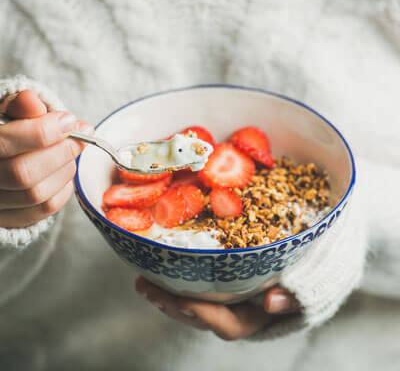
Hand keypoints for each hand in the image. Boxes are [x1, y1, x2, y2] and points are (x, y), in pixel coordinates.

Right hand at [0, 90, 92, 227]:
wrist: (0, 161)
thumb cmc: (7, 135)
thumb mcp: (7, 116)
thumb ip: (19, 108)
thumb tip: (33, 101)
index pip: (5, 142)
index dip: (42, 131)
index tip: (70, 121)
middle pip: (23, 173)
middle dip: (61, 152)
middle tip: (80, 138)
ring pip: (36, 194)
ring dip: (64, 170)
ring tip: (69, 154)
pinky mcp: (10, 220)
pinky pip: (44, 209)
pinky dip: (63, 189)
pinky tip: (63, 172)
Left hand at [135, 276, 299, 340]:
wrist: (313, 260)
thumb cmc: (315, 268)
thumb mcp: (315, 280)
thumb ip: (298, 295)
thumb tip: (271, 303)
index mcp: (260, 316)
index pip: (230, 324)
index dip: (206, 315)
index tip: (184, 300)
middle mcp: (240, 312)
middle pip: (202, 317)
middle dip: (172, 305)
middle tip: (146, 287)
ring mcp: (229, 299)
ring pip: (194, 305)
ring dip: (167, 295)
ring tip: (144, 281)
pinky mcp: (223, 283)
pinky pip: (195, 288)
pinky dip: (177, 281)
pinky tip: (160, 269)